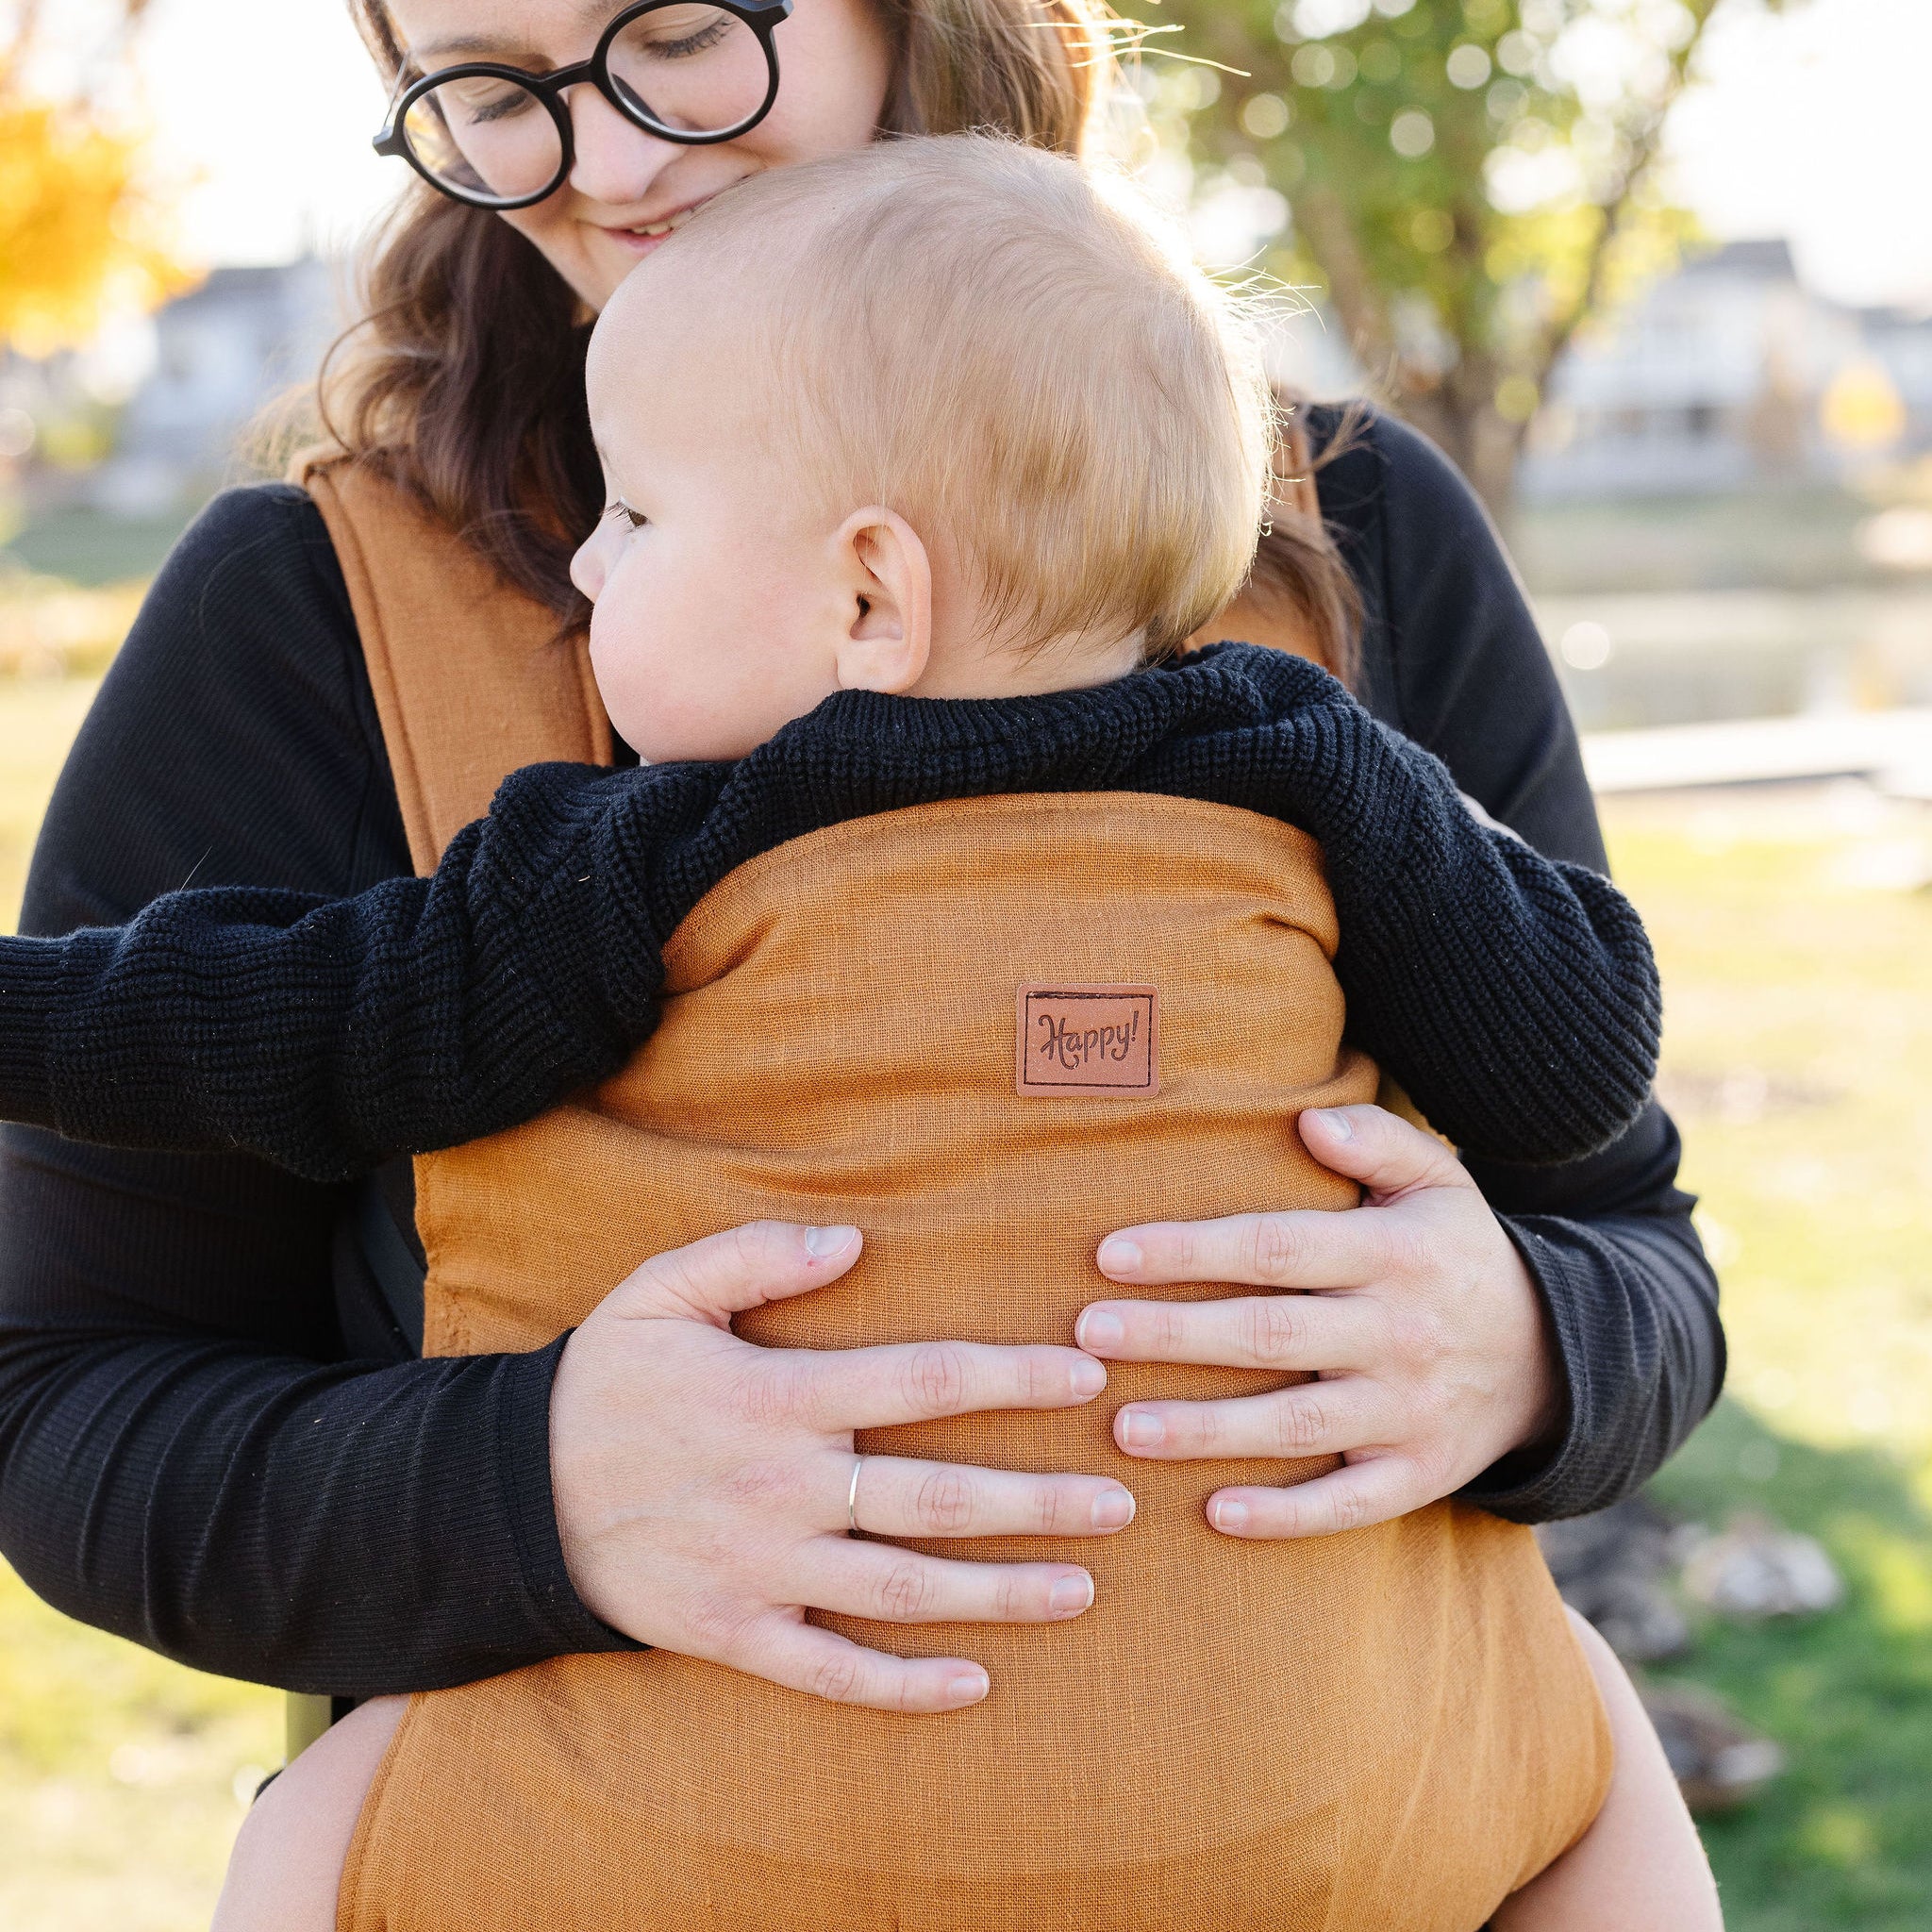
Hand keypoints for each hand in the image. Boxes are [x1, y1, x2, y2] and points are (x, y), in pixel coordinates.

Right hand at [550, 1221, 1133, 1713]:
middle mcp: (784, 1489)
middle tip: (1124, 1502)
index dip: (1011, 1378)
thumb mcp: (659, 1292)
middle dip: (1039, 1500)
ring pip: (903, 1589)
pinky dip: (904, 1685)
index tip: (1086, 1377)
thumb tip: (850, 1241)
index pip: (921, 1380)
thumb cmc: (604, 1383)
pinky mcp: (736, 1633)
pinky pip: (832, 1671)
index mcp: (777, 1396)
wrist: (509, 1498)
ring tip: (1084, 1588)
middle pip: (936, 1497)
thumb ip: (753, 1254)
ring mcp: (763, 1570)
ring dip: (1000, 1591)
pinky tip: (975, 1683)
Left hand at [1074, 1105, 1559, 1537]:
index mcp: (1393, 1254)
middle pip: (1270, 1335)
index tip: (1109, 1255)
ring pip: (1295, 1424)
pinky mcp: (1417, 1477)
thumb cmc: (1456, 1255)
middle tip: (1088, 1335)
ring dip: (1207, 1429)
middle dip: (1174, 1336)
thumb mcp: (1439, 1182)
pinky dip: (1284, 1514)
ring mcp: (1408, 1412)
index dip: (1191, 1252)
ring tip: (1123, 1430)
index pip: (1275, 1247)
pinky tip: (1214, 1513)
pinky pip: (1347, 1504)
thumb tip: (1307, 1119)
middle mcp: (1398, 1333)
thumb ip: (1376, 1142)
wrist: (1557, 1357)